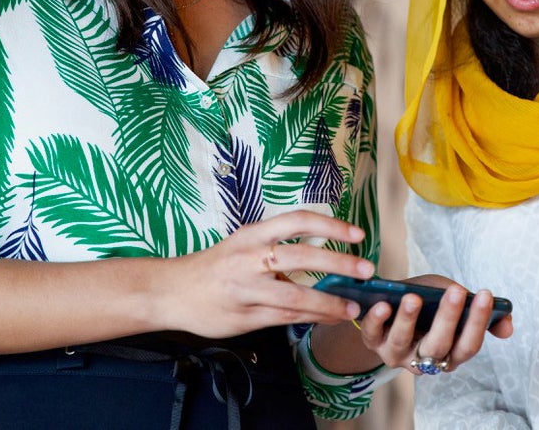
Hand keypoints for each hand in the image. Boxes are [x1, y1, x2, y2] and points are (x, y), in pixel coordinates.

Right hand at [166, 210, 372, 337]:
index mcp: (252, 234)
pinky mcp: (244, 316)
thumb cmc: (214, 266)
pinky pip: (285, 317)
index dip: (331, 225)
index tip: (357, 233)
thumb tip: (322, 258)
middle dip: (339, 263)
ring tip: (352, 307)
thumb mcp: (242, 245)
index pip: (297, 221)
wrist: (171, 291)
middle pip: (301, 257)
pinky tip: (329, 318)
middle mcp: (249, 258)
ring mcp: (246, 289)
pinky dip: (311, 317)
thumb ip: (276, 248)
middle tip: (366, 269)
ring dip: (329, 302)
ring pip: (296, 296)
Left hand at [354, 274, 512, 374]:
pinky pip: (372, 335)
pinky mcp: (373, 342)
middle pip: (439, 345)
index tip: (485, 294)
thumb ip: (478, 311)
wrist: (392, 299)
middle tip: (456, 292)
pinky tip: (382, 304)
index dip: (478, 322)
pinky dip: (375, 320)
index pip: (468, 345)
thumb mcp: (455, 301)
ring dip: (408, 320)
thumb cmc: (430, 301)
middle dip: (448, 318)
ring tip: (414, 298)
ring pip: (403, 343)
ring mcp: (397, 354)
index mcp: (450, 352)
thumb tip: (508, 326)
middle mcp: (425, 360)